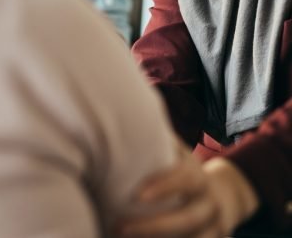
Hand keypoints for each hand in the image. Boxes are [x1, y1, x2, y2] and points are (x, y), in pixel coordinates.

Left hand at [116, 141, 258, 237]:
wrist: (224, 197)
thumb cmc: (185, 172)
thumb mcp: (179, 156)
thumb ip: (160, 143)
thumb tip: (128, 117)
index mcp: (199, 178)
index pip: (186, 179)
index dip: (165, 186)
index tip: (138, 195)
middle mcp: (210, 206)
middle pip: (188, 219)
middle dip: (153, 227)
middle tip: (119, 226)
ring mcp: (214, 230)